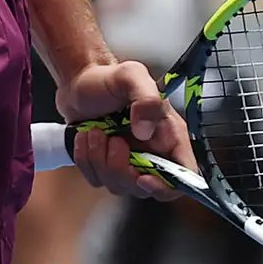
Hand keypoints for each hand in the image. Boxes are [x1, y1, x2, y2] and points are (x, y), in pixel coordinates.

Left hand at [54, 54, 190, 199]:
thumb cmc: (109, 78)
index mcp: (169, 136)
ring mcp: (129, 163)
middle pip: (145, 187)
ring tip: (96, 132)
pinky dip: (86, 160)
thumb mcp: (131, 76)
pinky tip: (86, 137)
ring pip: (118, 186)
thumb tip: (146, 131)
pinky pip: (97, 180)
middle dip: (122, 169)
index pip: (184, 175)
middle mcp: (153, 154)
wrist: (79, 81)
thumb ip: (147, 99)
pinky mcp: (106, 166)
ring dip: (100, 160)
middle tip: (113, 141)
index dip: (167, 186)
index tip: (143, 177)